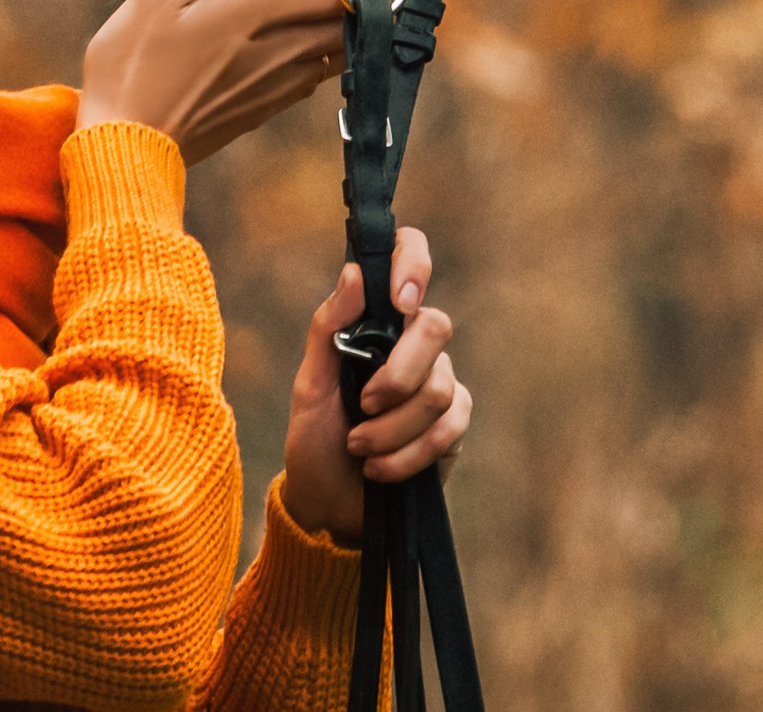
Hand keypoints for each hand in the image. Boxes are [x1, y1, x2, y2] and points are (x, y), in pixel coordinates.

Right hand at [76, 0, 346, 165]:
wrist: (126, 146)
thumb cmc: (133, 67)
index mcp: (256, 15)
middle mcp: (279, 52)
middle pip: (346, 26)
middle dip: (360, 0)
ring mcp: (276, 87)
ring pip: (337, 56)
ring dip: (344, 31)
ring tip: (335, 8)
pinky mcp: (264, 110)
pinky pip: (312, 80)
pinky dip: (322, 59)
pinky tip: (301, 48)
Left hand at [279, 227, 470, 545]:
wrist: (328, 504)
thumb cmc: (315, 438)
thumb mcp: (309, 384)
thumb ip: (329, 327)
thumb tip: (354, 272)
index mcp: (376, 320)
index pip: (409, 258)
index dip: (413, 263)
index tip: (399, 300)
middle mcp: (413, 344)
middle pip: (436, 327)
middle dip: (398, 374)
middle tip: (363, 406)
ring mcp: (438, 383)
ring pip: (439, 387)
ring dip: (392, 427)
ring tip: (359, 447)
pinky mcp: (452, 426)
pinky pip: (449, 427)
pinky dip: (408, 453)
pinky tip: (380, 469)